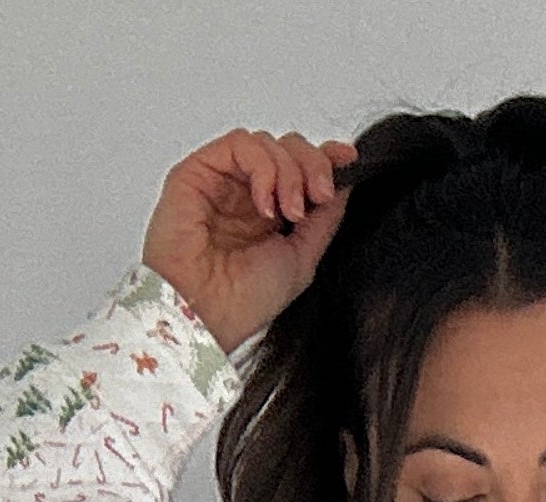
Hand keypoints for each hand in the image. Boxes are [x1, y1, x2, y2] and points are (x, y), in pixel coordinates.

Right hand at [143, 128, 355, 353]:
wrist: (207, 314)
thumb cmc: (243, 302)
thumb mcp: (303, 259)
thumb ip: (324, 218)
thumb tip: (344, 181)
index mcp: (270, 215)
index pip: (299, 168)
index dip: (324, 159)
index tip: (347, 161)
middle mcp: (245, 194)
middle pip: (286, 148)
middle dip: (312, 165)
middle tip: (319, 195)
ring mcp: (222, 181)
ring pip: (265, 143)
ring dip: (288, 171)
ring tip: (288, 211)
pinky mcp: (198, 171)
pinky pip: (239, 144)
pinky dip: (262, 167)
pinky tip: (264, 204)